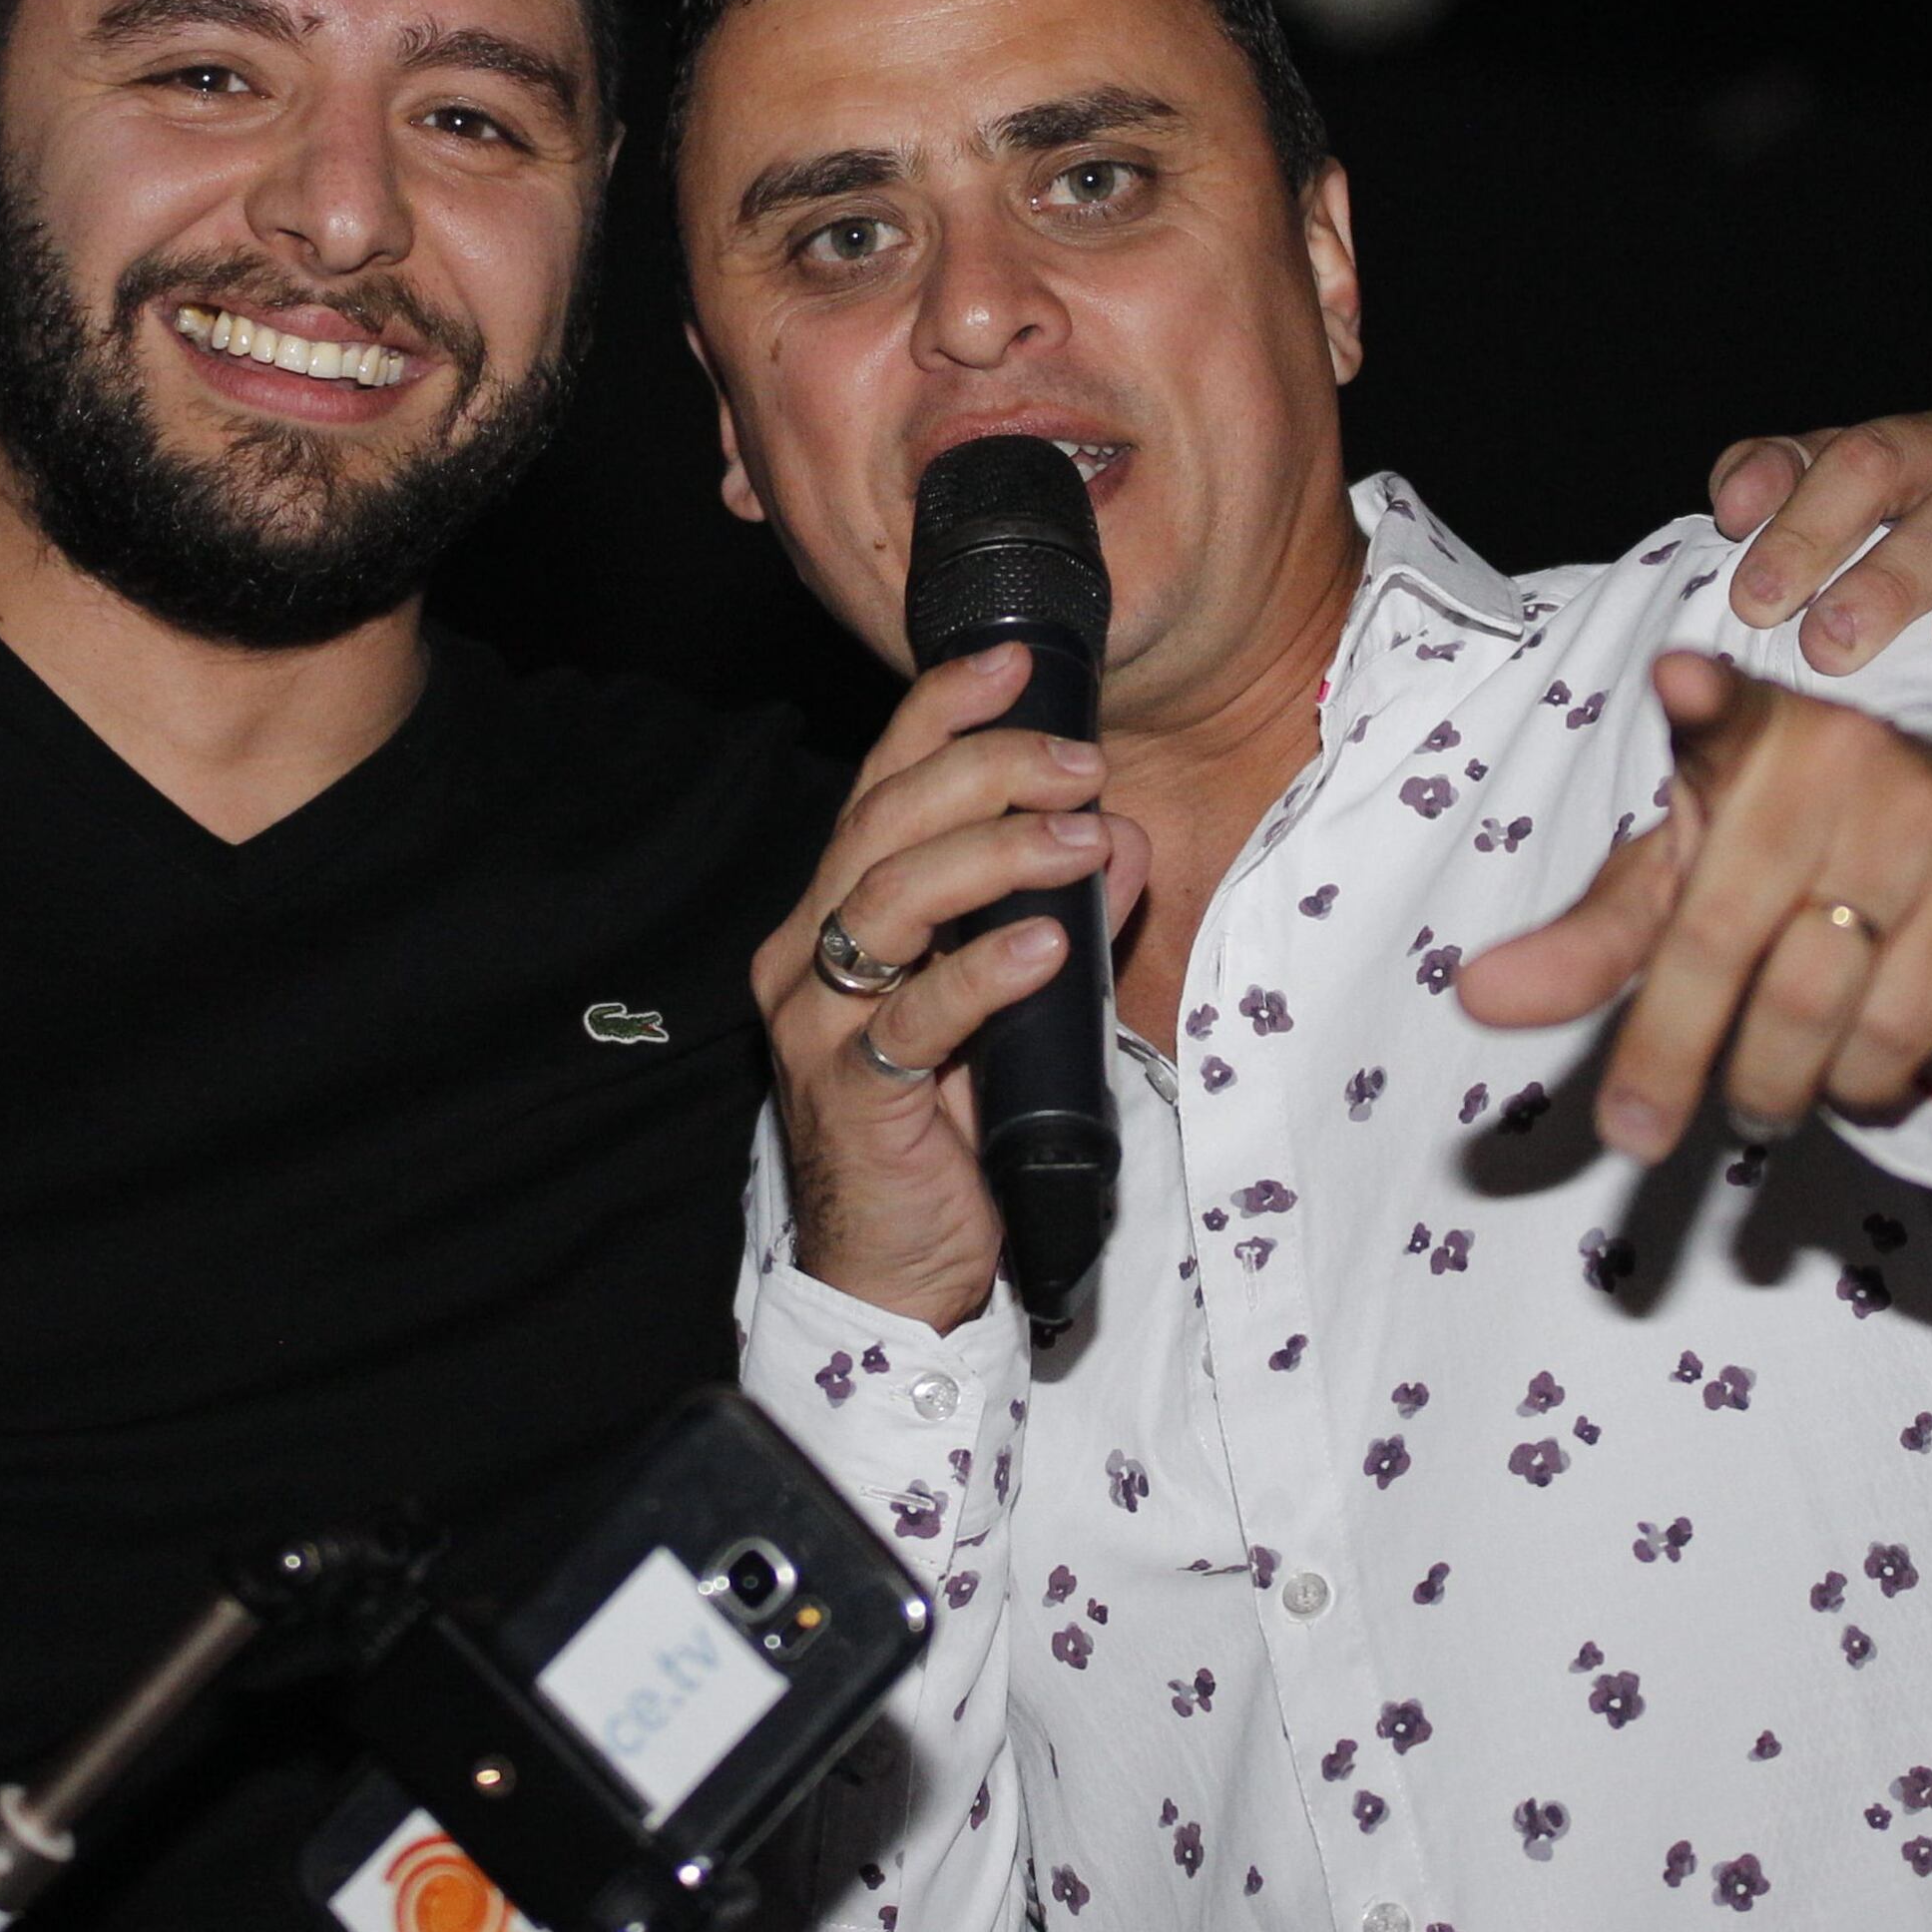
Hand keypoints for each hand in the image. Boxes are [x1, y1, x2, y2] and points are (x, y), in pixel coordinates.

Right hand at [752, 645, 1156, 1333]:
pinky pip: (915, 1016)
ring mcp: (818, 1023)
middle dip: (986, 772)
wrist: (901, 1269)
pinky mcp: (852, 1095)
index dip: (942, 713)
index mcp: (835, 910)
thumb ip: (1061, 911)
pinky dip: (986, 971)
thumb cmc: (952, 1122)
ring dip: (997, 855)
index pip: (880, 783)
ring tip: (1083, 840)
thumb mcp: (1017, 997)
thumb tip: (1124, 834)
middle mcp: (807, 951)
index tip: (1014, 662)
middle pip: (883, 823)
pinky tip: (1048, 946)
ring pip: (889, 899)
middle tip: (1080, 761)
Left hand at [1452, 654, 1931, 1164]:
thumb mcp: (1689, 880)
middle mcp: (1838, 761)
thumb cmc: (1797, 858)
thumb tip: (1475, 997)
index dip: (1705, 698)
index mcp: (1750, 736)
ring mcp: (1923, 826)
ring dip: (1764, 1083)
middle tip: (1634, 1131)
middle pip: (1718, 937)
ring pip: (1805, 1007)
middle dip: (1664, 1053)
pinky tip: (1846, 1075)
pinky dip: (1852, 1087)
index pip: (1724, 711)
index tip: (1679, 680)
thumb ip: (1589, 938)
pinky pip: (1890, 1039)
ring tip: (1753, 1095)